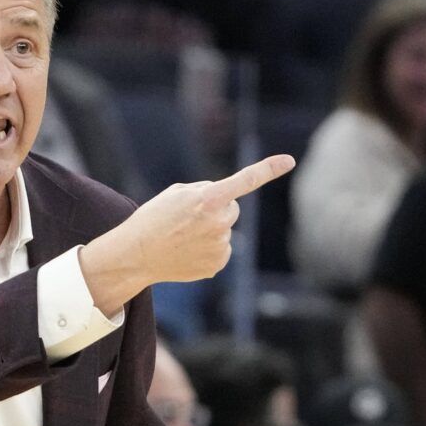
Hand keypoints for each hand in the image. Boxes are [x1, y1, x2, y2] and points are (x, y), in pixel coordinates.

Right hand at [79, 155, 294, 315]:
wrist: (137, 254)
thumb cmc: (155, 218)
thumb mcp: (178, 193)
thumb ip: (207, 191)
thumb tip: (228, 204)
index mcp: (208, 198)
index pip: (245, 180)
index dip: (269, 169)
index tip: (289, 161)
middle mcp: (218, 222)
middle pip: (232, 208)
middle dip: (217, 209)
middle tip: (189, 218)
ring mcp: (220, 245)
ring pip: (225, 230)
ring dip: (210, 230)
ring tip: (184, 237)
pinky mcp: (218, 264)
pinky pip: (222, 249)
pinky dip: (209, 249)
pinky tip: (188, 251)